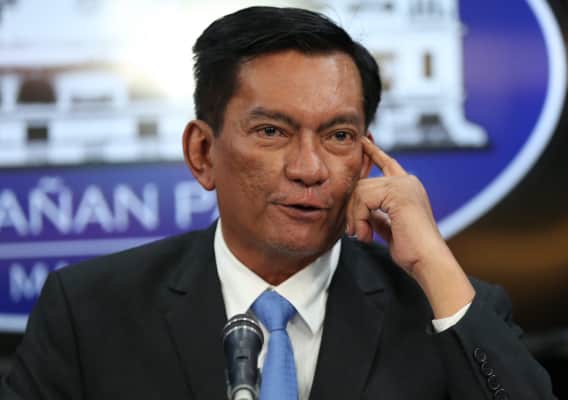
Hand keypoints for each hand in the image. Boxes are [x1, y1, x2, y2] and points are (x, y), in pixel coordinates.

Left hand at [346, 136, 474, 317]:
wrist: (427, 261)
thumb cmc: (411, 250)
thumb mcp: (389, 227)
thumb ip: (377, 214)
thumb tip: (360, 210)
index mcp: (408, 188)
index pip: (387, 163)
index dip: (373, 152)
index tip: (364, 140)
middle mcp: (407, 181)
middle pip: (362, 184)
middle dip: (353, 210)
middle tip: (356, 233)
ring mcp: (404, 185)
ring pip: (359, 192)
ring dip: (355, 218)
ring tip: (363, 236)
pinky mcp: (398, 193)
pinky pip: (363, 199)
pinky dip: (359, 219)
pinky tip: (366, 235)